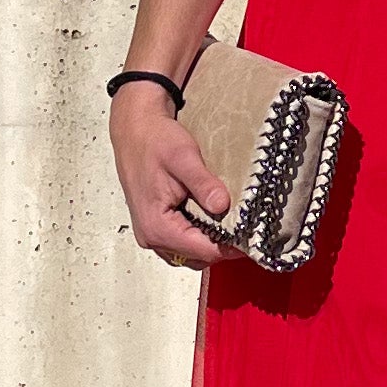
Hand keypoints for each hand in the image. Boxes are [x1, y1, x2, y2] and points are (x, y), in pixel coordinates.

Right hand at [112, 87, 232, 270]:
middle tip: (245, 228)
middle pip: (197, 257)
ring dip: (210, 243)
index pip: (203, 251)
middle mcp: (151, 236)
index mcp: (157, 226)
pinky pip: (181, 243)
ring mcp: (151, 233)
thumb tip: (222, 205)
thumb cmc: (154, 140)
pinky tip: (211, 218)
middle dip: (222, 246)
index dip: (230, 247)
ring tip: (230, 223)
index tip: (251, 237)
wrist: (135, 129)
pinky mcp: (154, 226)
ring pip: (190, 254)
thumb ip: (203, 183)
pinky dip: (198, 236)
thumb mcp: (184, 157)